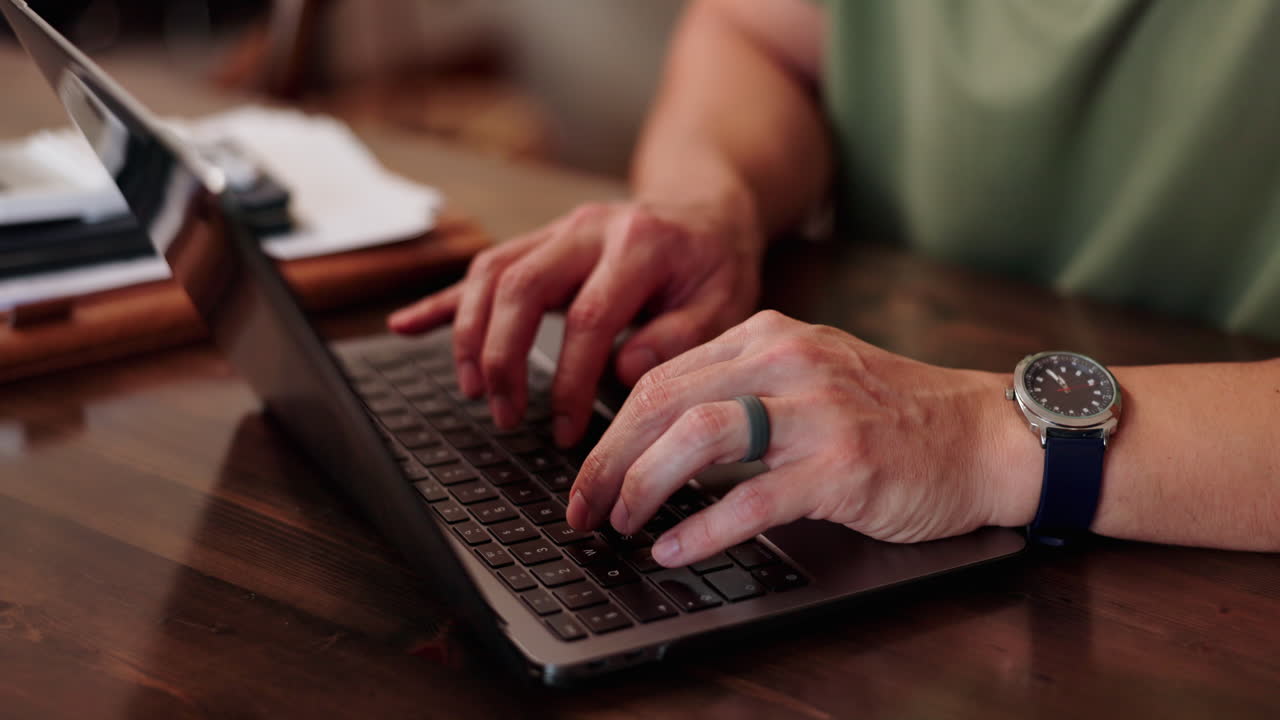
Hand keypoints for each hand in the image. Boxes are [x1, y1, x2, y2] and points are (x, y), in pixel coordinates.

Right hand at [387, 194, 763, 446]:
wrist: (706, 212)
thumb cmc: (716, 266)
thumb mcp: (726, 305)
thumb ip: (683, 338)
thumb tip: (624, 373)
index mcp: (640, 244)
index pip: (591, 317)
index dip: (572, 380)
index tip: (567, 430)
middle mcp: (589, 228)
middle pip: (522, 286)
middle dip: (502, 356)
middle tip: (505, 414)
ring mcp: (558, 231)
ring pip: (491, 272)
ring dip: (470, 333)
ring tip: (471, 390)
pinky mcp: (539, 242)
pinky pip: (482, 267)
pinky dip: (443, 299)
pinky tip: (406, 324)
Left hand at [566, 310, 1036, 566]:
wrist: (984, 434)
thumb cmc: (893, 413)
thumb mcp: (810, 374)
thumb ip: (740, 388)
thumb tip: (656, 437)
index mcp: (769, 336)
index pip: (661, 375)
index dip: (612, 428)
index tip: (587, 472)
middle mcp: (787, 362)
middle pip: (664, 402)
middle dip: (609, 460)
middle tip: (583, 506)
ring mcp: (816, 412)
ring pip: (698, 437)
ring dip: (643, 485)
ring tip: (619, 523)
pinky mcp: (843, 466)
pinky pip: (753, 497)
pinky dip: (703, 528)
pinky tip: (675, 549)